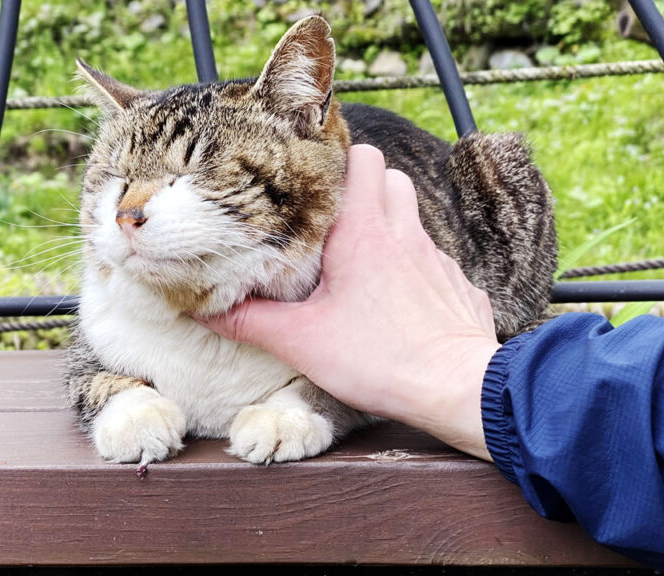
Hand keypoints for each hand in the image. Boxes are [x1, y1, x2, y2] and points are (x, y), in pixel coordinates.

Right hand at [203, 145, 499, 459]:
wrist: (459, 389)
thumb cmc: (382, 360)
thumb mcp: (302, 343)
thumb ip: (249, 322)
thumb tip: (203, 311)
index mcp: (366, 232)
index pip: (363, 157)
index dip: (338, 158)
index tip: (310, 175)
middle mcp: (406, 235)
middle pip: (391, 177)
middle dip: (363, 187)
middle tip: (332, 218)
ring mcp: (438, 260)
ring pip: (413, 217)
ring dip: (389, 224)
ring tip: (359, 255)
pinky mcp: (458, 288)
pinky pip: (434, 261)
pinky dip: (414, 268)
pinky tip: (397, 299)